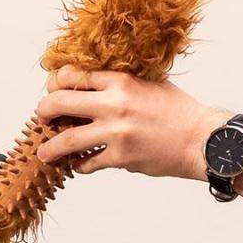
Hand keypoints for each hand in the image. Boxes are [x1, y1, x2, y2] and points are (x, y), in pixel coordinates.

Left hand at [35, 66, 229, 180]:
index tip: (52, 90)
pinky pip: (88, 163)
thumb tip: (94, 86)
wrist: (202, 141)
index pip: (73, 76)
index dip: (55, 83)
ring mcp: (115, 133)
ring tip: (44, 153)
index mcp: (121, 81)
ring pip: (66, 140)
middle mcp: (114, 104)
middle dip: (44, 111)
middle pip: (59, 103)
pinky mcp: (120, 158)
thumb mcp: (150, 84)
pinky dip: (80, 166)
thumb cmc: (179, 112)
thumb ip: (121, 84)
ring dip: (50, 148)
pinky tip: (79, 165)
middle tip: (40, 118)